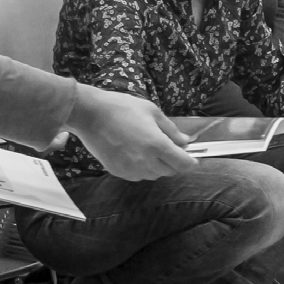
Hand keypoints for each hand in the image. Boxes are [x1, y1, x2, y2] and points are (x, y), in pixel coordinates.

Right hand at [66, 84, 196, 178]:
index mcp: (157, 145)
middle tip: (170, 148)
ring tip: (150, 149)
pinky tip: (136, 153)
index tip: (193, 158)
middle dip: (174, 162)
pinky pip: (138, 175)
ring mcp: (131, 169)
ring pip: (154, 175)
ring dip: (158, 165)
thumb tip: (185, 141)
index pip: (183, 164)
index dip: (191, 162)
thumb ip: (171, 130)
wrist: (90, 114)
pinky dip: (143, 168)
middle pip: (170, 171)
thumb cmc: (122, 108)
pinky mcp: (118, 172)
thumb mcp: (152, 112)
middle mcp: (146, 161)